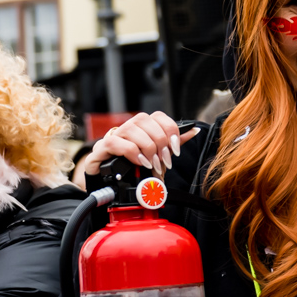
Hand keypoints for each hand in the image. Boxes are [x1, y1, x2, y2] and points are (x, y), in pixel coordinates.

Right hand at [81, 112, 198, 177]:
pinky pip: (118, 142)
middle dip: (160, 144)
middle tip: (164, 162)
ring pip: (133, 130)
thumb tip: (193, 130)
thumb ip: (172, 143)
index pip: (159, 116)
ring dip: (147, 150)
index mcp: (142, 126)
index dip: (170, 131)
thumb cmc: (134, 166)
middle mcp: (129, 126)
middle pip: (147, 122)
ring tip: (152, 165)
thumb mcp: (156, 155)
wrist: (109, 180)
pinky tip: (139, 163)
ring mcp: (115, 135)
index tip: (175, 149)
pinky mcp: (103, 146)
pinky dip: (133, 153)